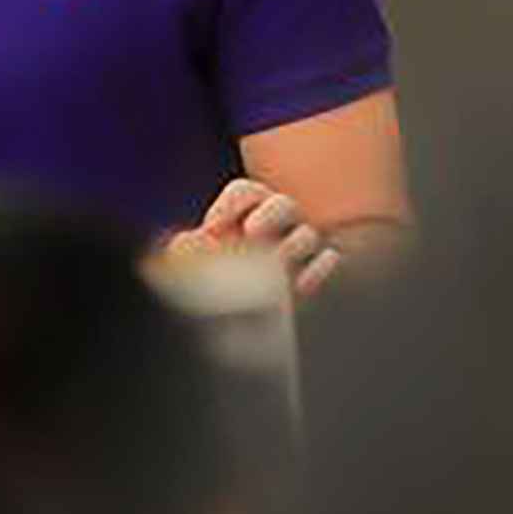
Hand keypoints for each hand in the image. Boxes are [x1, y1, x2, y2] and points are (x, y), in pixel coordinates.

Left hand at [167, 177, 338, 296]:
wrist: (247, 321)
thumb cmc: (222, 281)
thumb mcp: (199, 264)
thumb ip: (189, 250)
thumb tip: (182, 243)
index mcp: (247, 213)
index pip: (245, 191)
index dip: (230, 204)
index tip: (211, 228)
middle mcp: (279, 225)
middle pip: (282, 205)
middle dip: (269, 214)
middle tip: (251, 232)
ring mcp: (301, 248)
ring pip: (308, 235)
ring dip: (291, 247)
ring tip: (274, 264)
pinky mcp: (316, 273)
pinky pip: (329, 261)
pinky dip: (317, 271)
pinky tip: (298, 287)